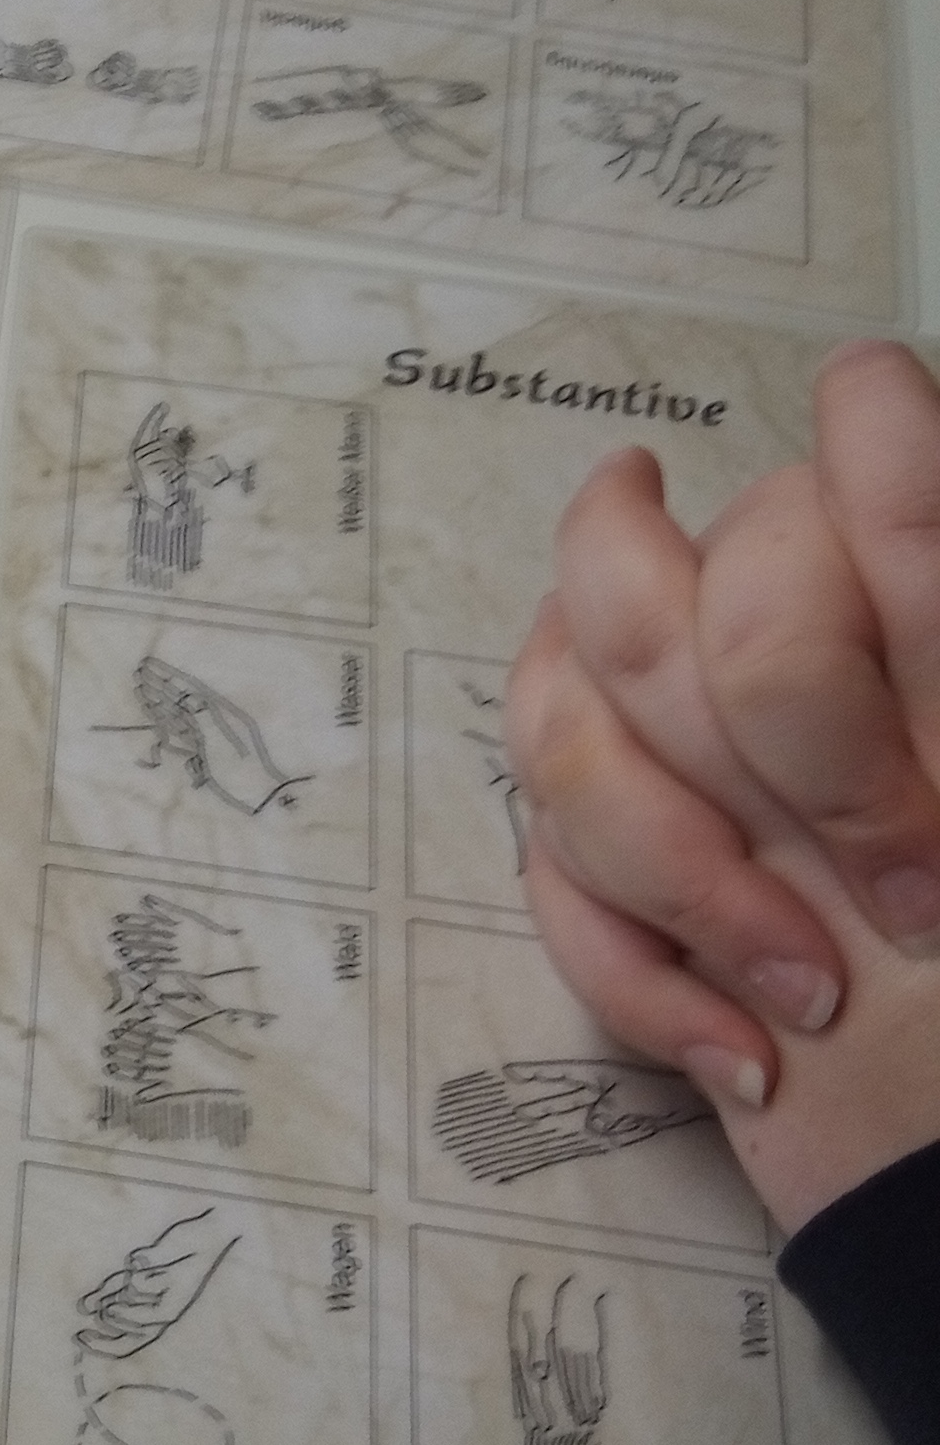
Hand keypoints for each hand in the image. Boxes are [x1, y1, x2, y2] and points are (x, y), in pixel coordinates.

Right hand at [504, 343, 939, 1228]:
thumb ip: (938, 591)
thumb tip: (869, 392)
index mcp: (917, 591)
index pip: (871, 436)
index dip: (882, 498)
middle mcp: (788, 627)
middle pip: (663, 576)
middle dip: (795, 755)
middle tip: (908, 889)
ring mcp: (680, 745)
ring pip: (568, 721)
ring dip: (697, 883)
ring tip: (816, 999)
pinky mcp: (613, 867)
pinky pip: (543, 874)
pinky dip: (648, 978)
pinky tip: (752, 1052)